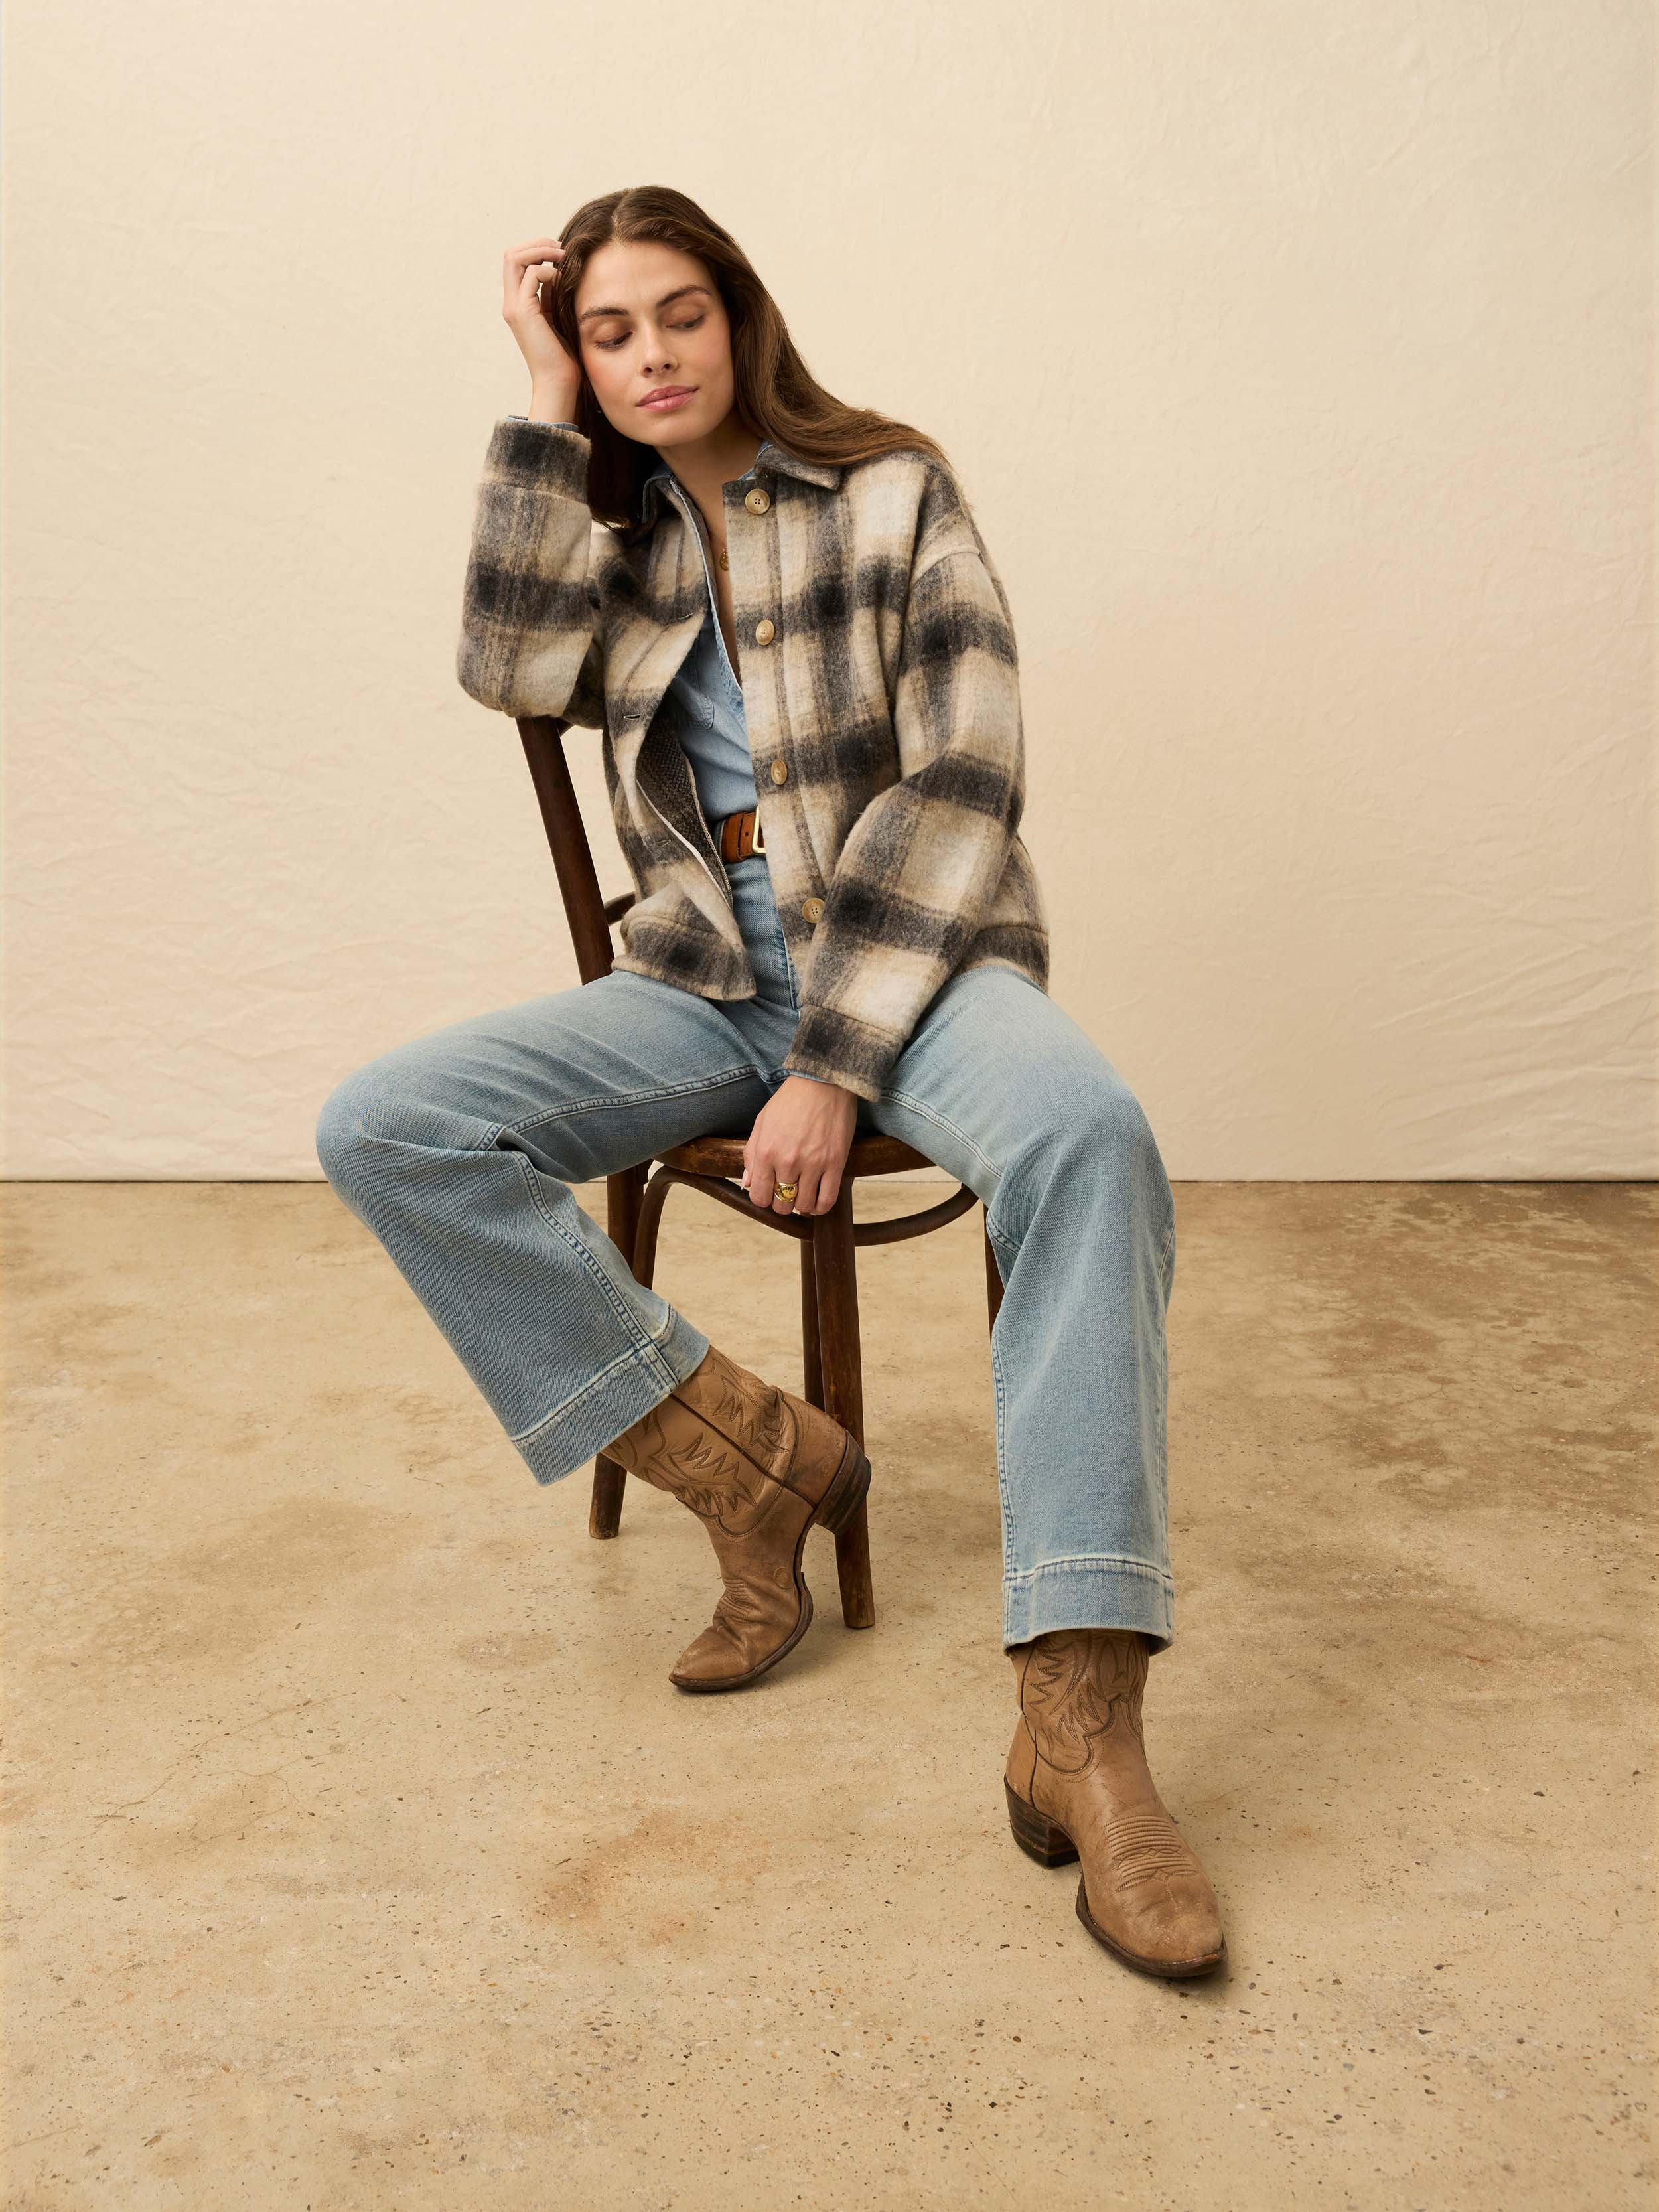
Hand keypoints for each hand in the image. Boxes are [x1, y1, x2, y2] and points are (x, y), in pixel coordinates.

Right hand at [501, 238, 582, 411]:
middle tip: (561, 249)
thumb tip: (555, 271)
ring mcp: (514, 307)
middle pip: (510, 254)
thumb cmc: (563, 355)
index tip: (559, 254)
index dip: (535, 250)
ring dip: (541, 251)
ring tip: (563, 257)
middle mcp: (511, 303)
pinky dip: (549, 270)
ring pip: (515, 258)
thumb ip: (550, 294)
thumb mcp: (556, 316)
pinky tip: (563, 281)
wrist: (558, 381)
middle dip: (537, 244)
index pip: (516, 262)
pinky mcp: (523, 312)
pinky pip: (532, 275)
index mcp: (517, 303)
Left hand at [740, 1076, 858, 1216]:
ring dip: (801, 1204)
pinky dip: (820, 1207)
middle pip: (781, 1204)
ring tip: (803, 1193)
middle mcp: (787, 1161)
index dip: (762, 1198)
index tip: (768, 1192)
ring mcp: (813, 1164)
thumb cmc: (790, 1100)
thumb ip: (751, 1154)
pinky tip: (817, 1201)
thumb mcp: (762, 1122)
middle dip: (781, 1202)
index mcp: (766, 1151)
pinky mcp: (835, 1163)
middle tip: (786, 1192)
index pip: (759, 1196)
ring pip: (804, 1205)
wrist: (823, 1082)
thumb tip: (747, 1183)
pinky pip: (827, 1200)